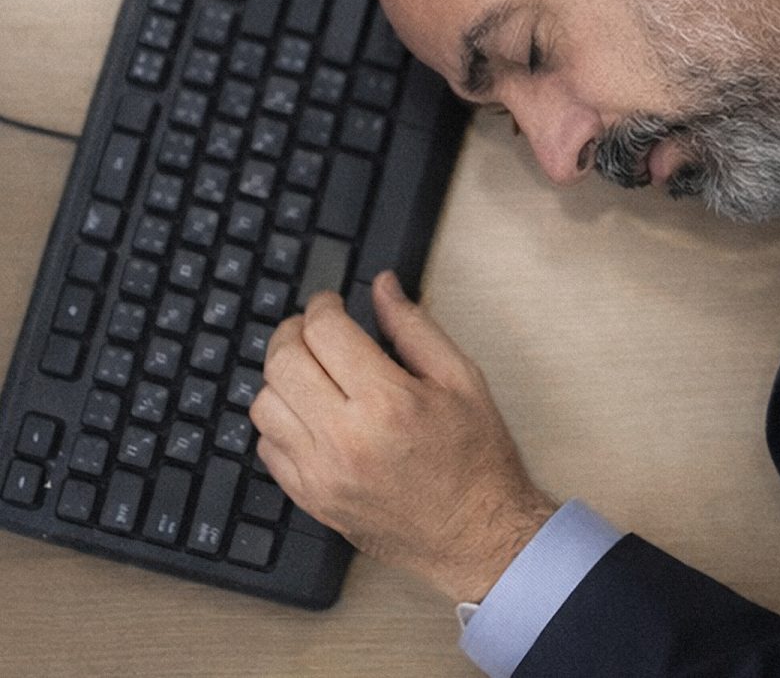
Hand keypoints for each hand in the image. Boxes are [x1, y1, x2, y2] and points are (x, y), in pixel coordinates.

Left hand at [251, 271, 557, 601]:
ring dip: (282, 378)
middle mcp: (345, 438)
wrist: (476, 533)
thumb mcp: (461, 378)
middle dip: (292, 332)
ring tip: (311, 372)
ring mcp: (321, 474)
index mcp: (387, 401)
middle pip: (282, 363)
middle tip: (312, 328)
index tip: (331, 303)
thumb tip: (382, 287)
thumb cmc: (476, 456)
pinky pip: (267, 448)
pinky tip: (311, 414)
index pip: (325, 331)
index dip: (323, 305)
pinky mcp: (310, 499)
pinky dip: (280, 421)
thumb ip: (414, 327)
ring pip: (264, 405)